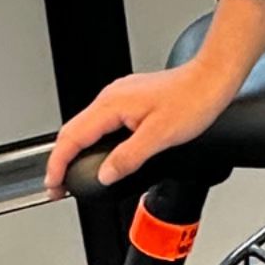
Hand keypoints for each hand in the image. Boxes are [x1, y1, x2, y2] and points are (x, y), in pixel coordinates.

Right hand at [45, 58, 238, 196]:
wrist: (211, 79)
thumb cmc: (192, 100)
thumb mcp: (159, 137)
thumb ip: (128, 158)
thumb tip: (106, 174)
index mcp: (112, 105)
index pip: (72, 137)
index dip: (58, 164)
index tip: (53, 184)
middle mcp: (111, 98)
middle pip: (72, 131)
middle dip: (60, 160)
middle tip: (58, 185)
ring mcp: (120, 97)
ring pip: (86, 126)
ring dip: (76, 150)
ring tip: (74, 173)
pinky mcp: (130, 100)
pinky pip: (101, 122)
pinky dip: (92, 141)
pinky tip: (99, 153)